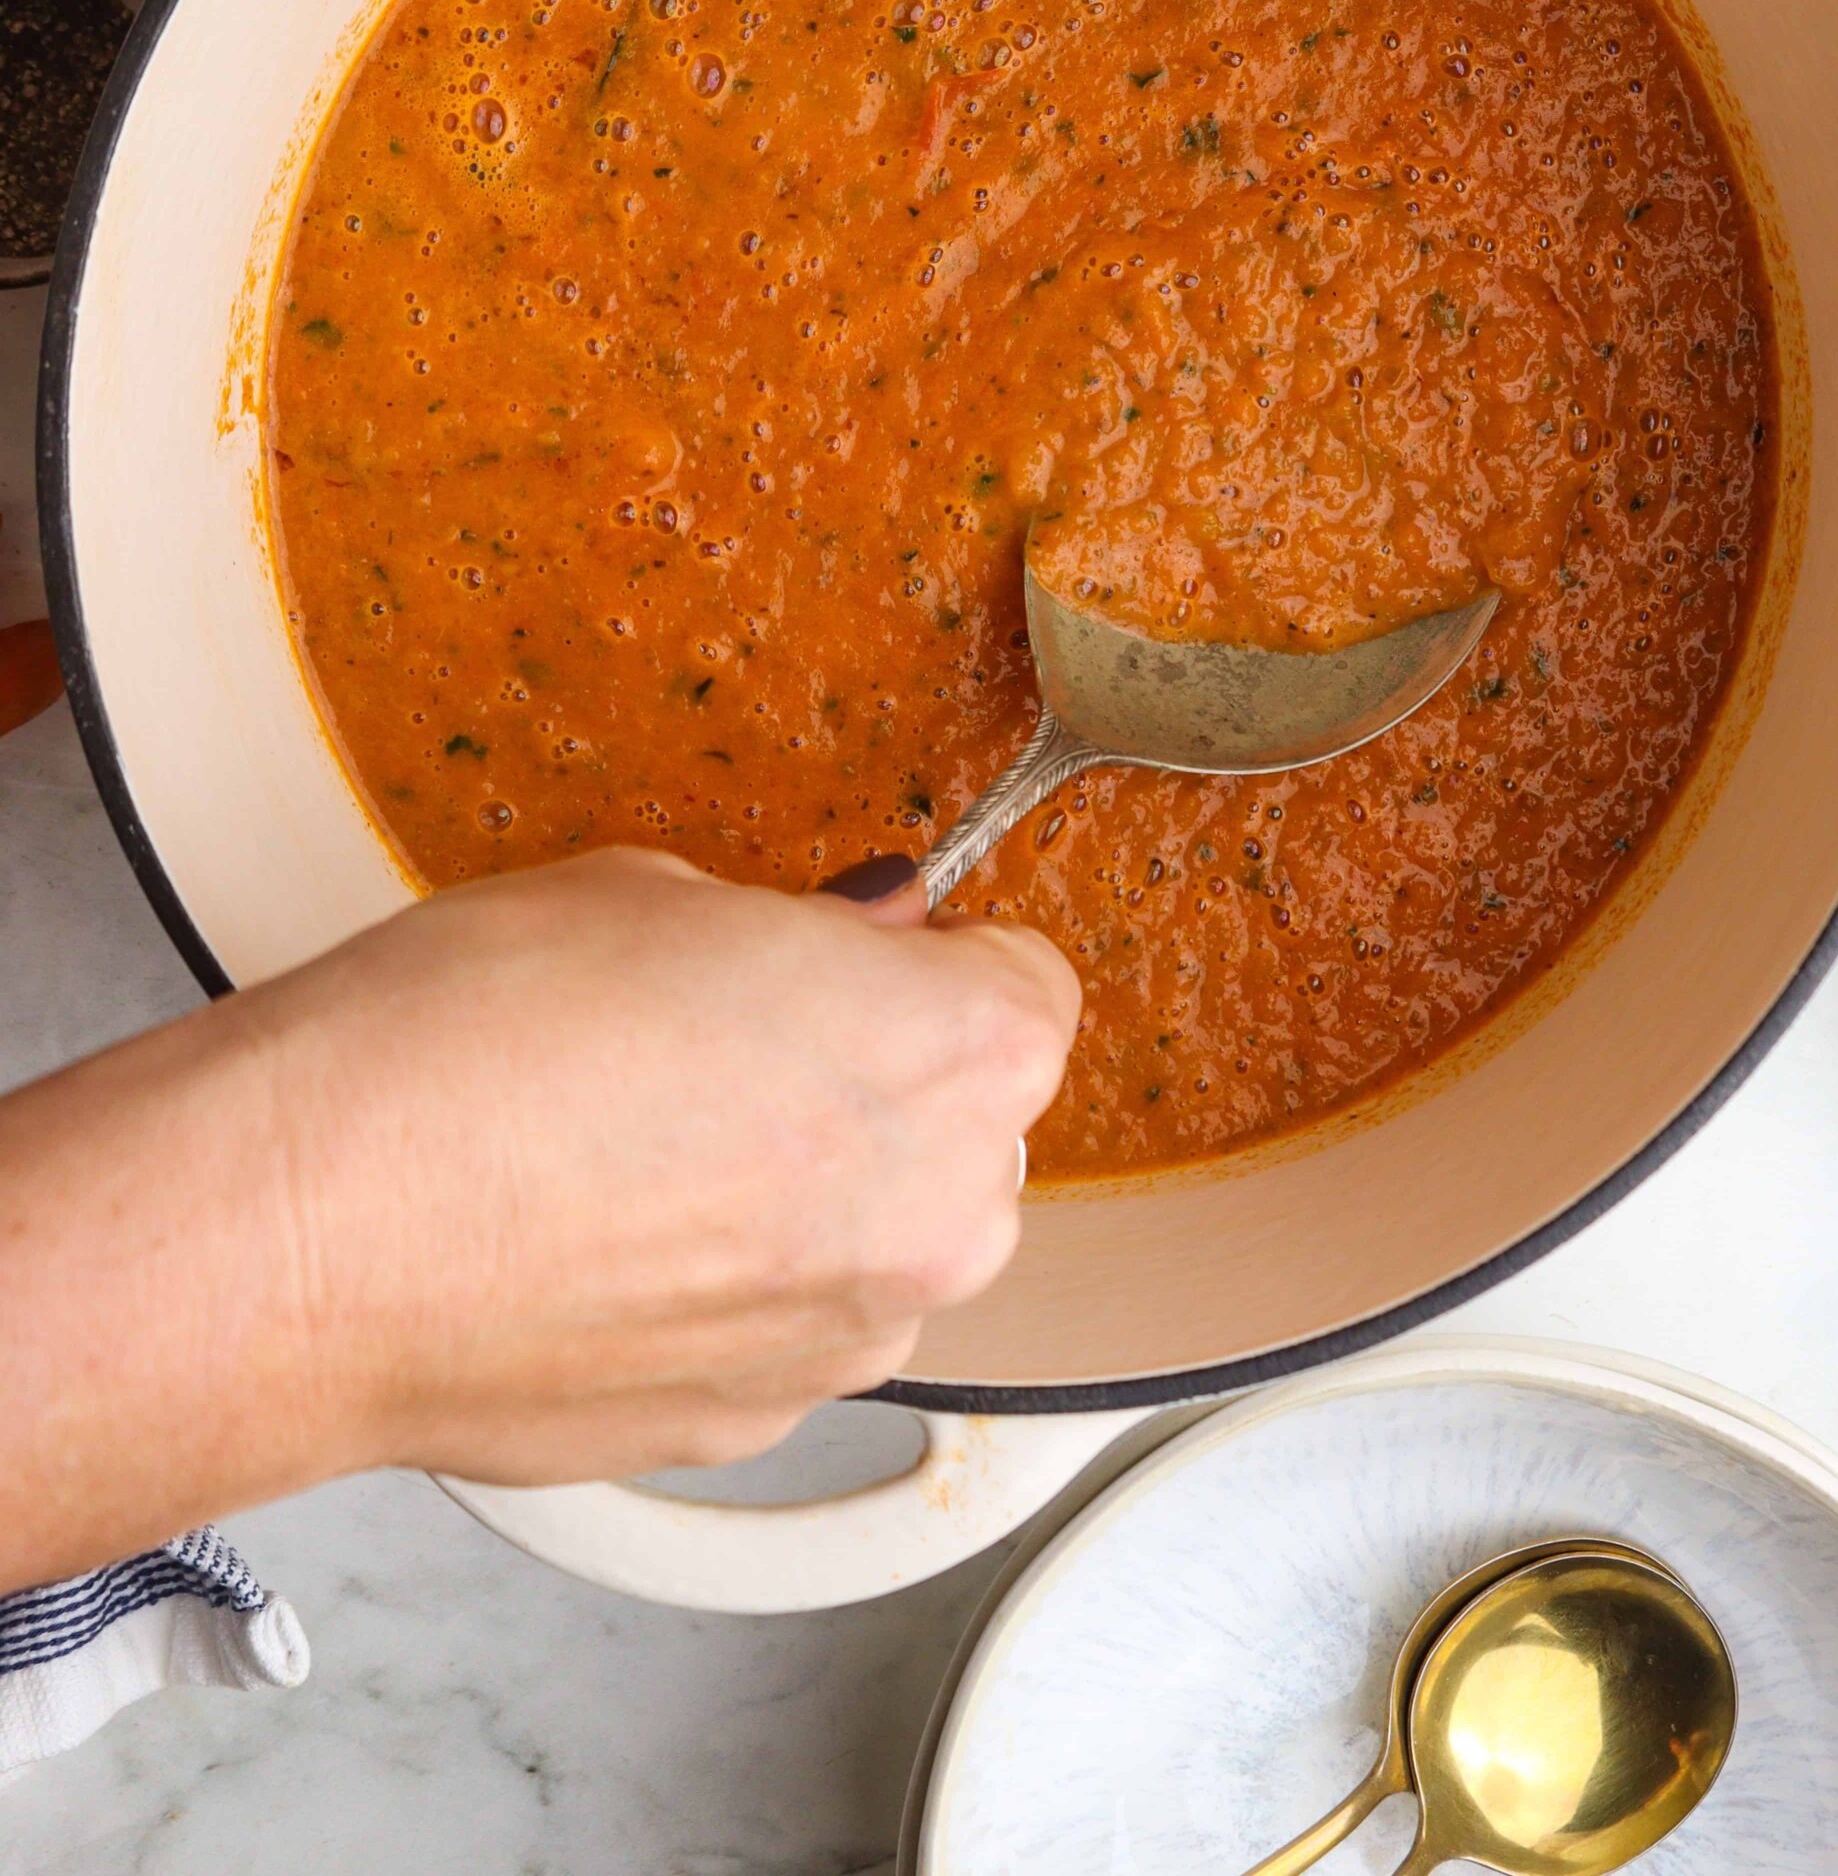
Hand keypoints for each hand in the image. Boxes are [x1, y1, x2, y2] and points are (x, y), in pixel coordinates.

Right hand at [0, 849, 1076, 1582]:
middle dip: (887, 1080)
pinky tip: (612, 1240)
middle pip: (973, 1129)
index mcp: (953, 1053)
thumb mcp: (659, 895)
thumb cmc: (472, 1043)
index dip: (938, 960)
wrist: (322, 1232)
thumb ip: (799, 937)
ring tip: (656, 1146)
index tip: (871, 954)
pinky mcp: (751, 1428)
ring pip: (886, 1241)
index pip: (1030, 987)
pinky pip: (792, 1330)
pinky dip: (735, 1289)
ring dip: (818, 1195)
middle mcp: (937, 1216)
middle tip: (742, 1038)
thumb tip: (848, 949)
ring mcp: (849, 1342)